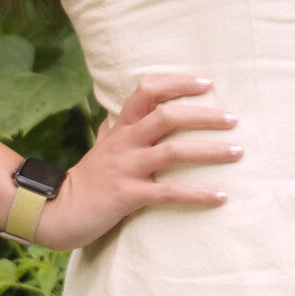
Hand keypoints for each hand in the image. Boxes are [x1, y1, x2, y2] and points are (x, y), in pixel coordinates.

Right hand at [37, 69, 240, 248]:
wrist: (57, 212)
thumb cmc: (84, 182)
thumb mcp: (97, 150)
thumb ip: (109, 132)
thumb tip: (112, 117)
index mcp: (121, 129)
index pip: (147, 92)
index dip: (177, 84)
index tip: (206, 83)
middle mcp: (125, 143)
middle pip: (167, 116)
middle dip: (204, 116)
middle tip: (234, 119)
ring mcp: (126, 168)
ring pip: (173, 152)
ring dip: (209, 151)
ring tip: (237, 152)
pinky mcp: (128, 196)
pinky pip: (168, 193)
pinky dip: (197, 194)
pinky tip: (221, 196)